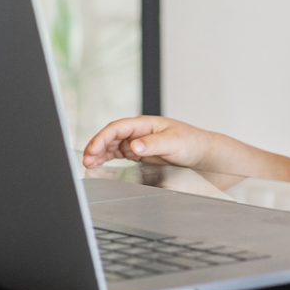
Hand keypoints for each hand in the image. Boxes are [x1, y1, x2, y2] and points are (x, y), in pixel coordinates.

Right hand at [81, 115, 215, 169]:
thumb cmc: (192, 143)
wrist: (204, 155)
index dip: (102, 138)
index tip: (93, 150)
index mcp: (145, 124)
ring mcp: (139, 143)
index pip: (117, 128)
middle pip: (111, 137)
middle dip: (96, 147)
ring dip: (99, 154)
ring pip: (112, 146)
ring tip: (89, 164)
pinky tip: (99, 165)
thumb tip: (133, 145)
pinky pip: (119, 154)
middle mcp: (139, 132)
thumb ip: (153, 144)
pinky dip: (108, 159)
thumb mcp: (174, 143)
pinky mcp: (141, 154)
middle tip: (86, 160)